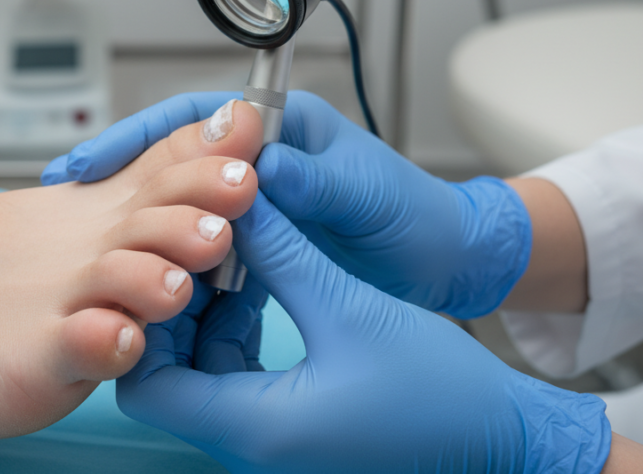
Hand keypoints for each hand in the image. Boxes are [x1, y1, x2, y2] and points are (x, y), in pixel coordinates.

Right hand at [44, 90, 530, 317]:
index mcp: (283, 128)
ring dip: (139, 227)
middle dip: (117, 181)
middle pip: (171, 162)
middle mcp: (260, 162)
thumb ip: (314, 180)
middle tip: (66, 203)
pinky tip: (139, 278)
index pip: (192, 120)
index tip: (92, 165)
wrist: (446, 265)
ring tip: (87, 246)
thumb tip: (260, 172)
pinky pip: (202, 250)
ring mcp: (255, 206)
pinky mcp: (259, 246)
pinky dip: (171, 262)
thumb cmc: (413, 216)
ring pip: (180, 210)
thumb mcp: (364, 193)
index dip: (137, 139)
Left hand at [117, 193, 611, 473]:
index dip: (142, 318)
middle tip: (192, 242)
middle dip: (174, 307)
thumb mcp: (347, 306)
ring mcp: (270, 438)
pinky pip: (237, 377)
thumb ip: (281, 251)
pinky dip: (236, 332)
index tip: (163, 259)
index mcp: (253, 427)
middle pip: (168, 375)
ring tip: (228, 251)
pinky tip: (260, 282)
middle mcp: (249, 442)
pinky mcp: (291, 426)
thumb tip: (237, 200)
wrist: (501, 438)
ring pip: (201, 372)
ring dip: (207, 313)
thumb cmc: (439, 393)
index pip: (144, 383)